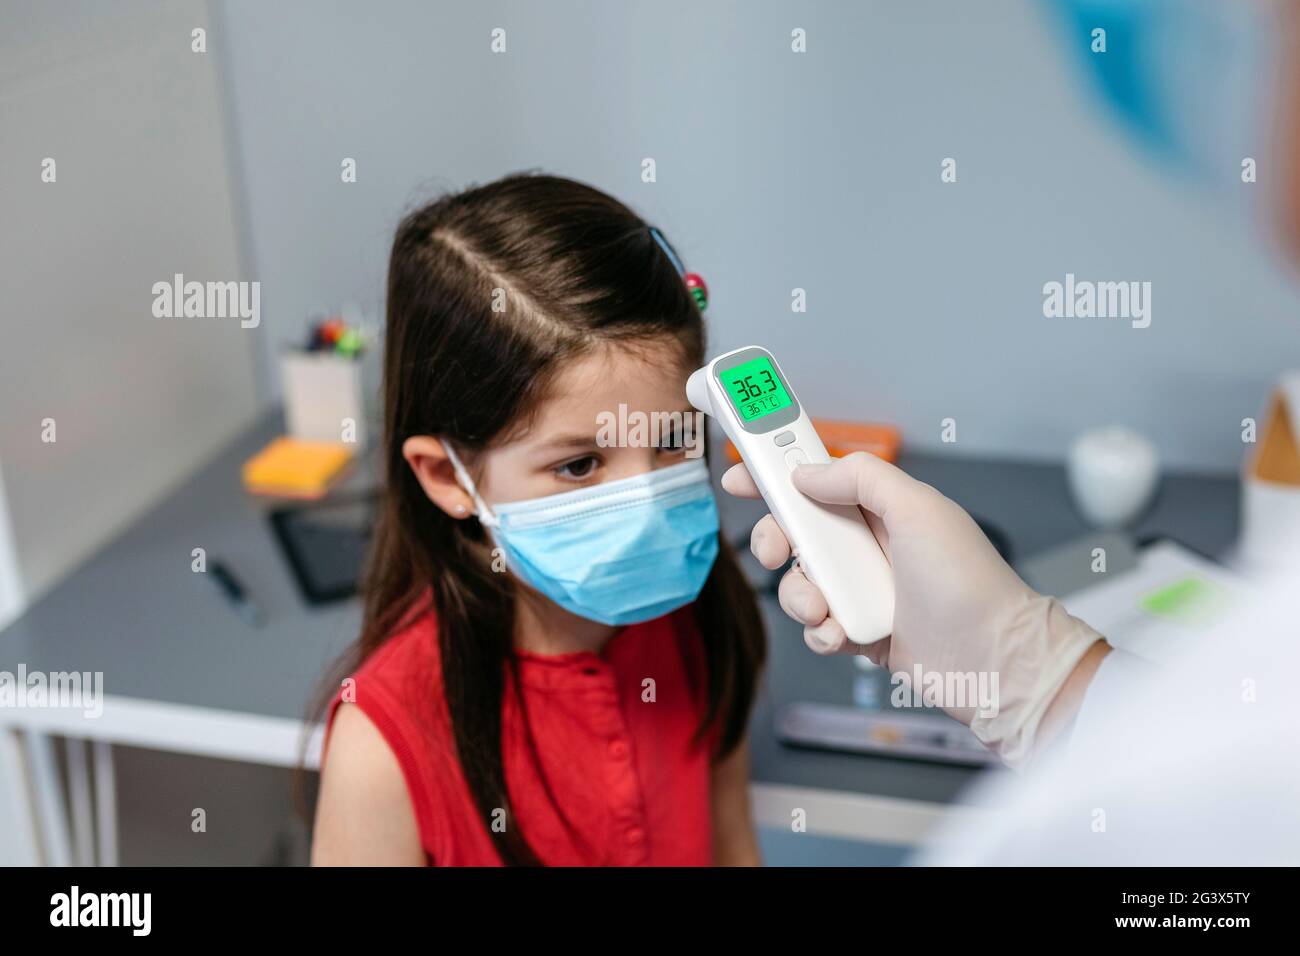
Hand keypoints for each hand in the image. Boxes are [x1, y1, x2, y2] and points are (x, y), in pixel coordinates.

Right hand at [722, 452, 1105, 765]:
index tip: (741, 474)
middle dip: (775, 542)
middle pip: (794, 533)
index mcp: (881, 508)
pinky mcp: (860, 632)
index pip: (817, 480)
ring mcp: (863, 591)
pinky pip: (816, 628)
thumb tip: (808, 472)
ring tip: (826, 610)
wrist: (992, 662)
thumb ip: (862, 477)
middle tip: (778, 552)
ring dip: (800, 597)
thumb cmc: (968, 585)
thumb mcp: (918, 509)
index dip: (776, 475)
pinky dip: (822, 633)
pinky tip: (844, 635)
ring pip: (798, 584)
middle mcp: (868, 546)